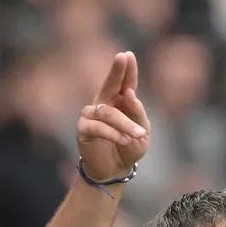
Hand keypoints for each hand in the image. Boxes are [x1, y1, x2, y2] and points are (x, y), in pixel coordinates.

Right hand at [77, 51, 149, 182]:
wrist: (114, 171)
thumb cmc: (128, 148)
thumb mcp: (142, 132)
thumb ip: (137, 114)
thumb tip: (129, 94)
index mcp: (120, 101)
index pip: (125, 83)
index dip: (128, 70)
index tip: (129, 55)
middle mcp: (104, 103)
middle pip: (109, 84)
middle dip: (116, 71)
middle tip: (122, 57)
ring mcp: (91, 115)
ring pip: (109, 113)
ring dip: (126, 124)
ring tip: (139, 135)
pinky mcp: (83, 129)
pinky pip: (98, 127)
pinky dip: (114, 134)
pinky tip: (125, 139)